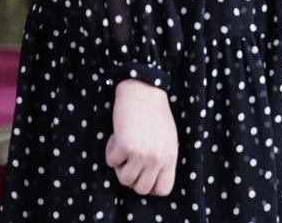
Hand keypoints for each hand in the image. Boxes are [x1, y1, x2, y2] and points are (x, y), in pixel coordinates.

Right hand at [106, 79, 178, 196]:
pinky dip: (110, 150)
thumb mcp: (168, 139)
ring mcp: (141, 154)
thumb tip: (150, 178)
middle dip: (132, 177)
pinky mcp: (124, 147)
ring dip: (120, 165)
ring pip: (124, 180)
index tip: (143, 174)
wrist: (144, 91)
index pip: (163, 189)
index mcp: (171, 157)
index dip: (150, 185)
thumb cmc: (155, 113)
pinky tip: (117, 136)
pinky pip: (111, 162)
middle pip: (141, 189)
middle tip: (131, 159)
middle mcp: (158, 159)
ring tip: (125, 146)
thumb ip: (163, 159)